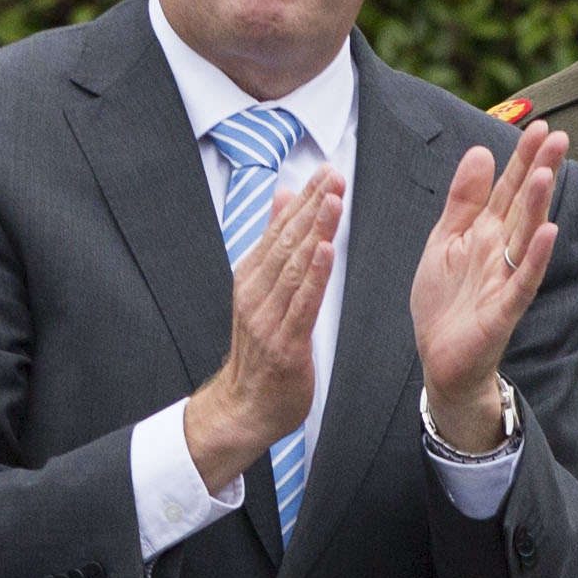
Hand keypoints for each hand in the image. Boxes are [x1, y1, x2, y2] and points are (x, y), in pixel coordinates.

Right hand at [180, 168, 339, 493]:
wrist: (244, 406)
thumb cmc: (261, 350)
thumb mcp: (263, 290)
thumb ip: (274, 244)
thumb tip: (283, 197)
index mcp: (252, 275)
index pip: (281, 229)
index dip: (304, 199)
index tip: (325, 170)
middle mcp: (256, 291)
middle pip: (287, 241)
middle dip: (312, 206)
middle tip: (333, 174)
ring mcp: (267, 316)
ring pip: (294, 266)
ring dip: (315, 230)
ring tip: (333, 200)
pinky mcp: (284, 342)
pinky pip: (301, 303)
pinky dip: (314, 275)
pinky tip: (325, 250)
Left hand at [412, 121, 566, 443]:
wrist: (440, 359)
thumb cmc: (445, 302)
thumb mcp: (443, 240)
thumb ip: (462, 200)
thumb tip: (481, 151)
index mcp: (483, 232)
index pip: (507, 188)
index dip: (521, 158)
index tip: (539, 127)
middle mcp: (499, 251)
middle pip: (522, 205)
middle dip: (538, 171)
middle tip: (558, 136)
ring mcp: (505, 279)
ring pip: (524, 237)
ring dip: (538, 206)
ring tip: (547, 173)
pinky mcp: (504, 310)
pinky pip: (523, 280)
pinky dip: (535, 258)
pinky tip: (548, 233)